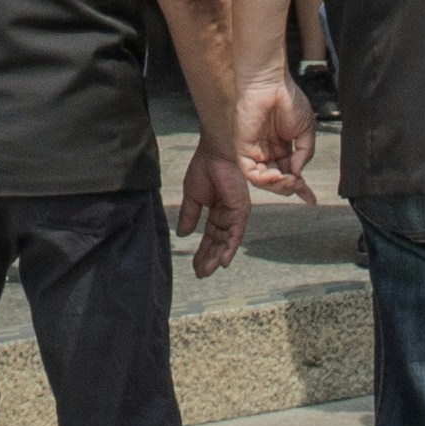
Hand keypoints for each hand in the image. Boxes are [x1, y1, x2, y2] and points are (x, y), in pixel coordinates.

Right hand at [176, 141, 250, 275]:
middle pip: (218, 242)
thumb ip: (189, 215)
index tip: (194, 266)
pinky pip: (236, 233)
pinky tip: (223, 262)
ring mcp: (236, 213)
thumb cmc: (204, 167)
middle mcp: (228, 214)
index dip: (202, 251)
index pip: (209, 235)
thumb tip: (182, 234)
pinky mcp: (241, 210)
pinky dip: (230, 248)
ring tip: (208, 271)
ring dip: (218, 257)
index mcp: (216, 210)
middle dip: (209, 258)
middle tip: (201, 273)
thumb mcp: (192, 196)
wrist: (215, 152)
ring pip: (227, 242)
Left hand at [236, 67, 314, 197]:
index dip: (301, 188)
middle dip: (289, 187)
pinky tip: (275, 175)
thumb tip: (298, 173)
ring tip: (288, 180)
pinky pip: (250, 172)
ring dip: (277, 186)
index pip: (290, 174)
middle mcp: (268, 152)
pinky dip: (263, 179)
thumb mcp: (306, 131)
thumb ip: (304, 154)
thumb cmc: (288, 99)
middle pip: (277, 181)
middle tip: (298, 184)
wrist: (271, 82)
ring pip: (263, 181)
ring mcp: (255, 151)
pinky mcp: (243, 148)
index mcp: (283, 148)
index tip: (311, 200)